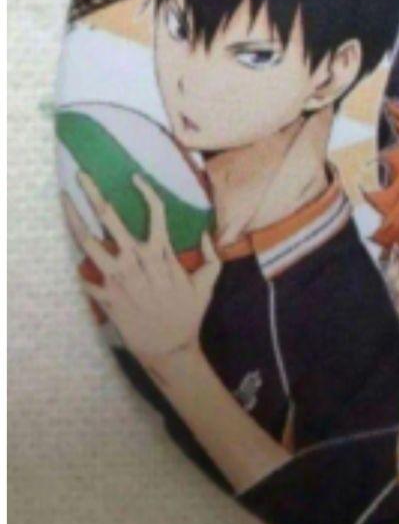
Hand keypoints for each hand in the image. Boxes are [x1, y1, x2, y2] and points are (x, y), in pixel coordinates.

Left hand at [64, 172, 219, 370]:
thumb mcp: (208, 283)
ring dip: (75, 222)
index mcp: (162, 254)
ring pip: (90, 244)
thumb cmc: (189, 314)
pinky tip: (71, 256)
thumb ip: (210, 256)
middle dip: (95, 195)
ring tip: (64, 203)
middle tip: (82, 176)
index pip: (154, 212)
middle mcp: (137, 261)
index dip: (145, 191)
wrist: (168, 347)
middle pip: (112, 220)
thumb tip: (205, 233)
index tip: (136, 177)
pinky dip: (77, 269)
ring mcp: (118, 279)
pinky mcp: (105, 297)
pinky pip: (85, 279)